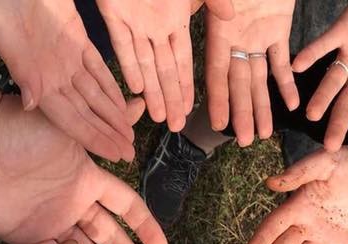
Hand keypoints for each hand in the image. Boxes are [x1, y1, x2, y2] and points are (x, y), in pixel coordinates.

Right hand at [0, 0, 143, 161]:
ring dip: (112, 115)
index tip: (114, 154)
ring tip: (129, 134)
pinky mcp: (76, 40)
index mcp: (38, 77)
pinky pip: (98, 69)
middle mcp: (54, 73)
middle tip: (129, 153)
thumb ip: (20, 68)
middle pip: (86, 113)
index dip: (92, 138)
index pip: (70, 118)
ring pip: (95, 94)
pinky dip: (111, 87)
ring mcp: (66, 58)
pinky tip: (124, 101)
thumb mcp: (2, 30)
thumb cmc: (1, 1)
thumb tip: (31, 103)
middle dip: (107, 134)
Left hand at [0, 96, 166, 243]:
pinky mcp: (23, 234)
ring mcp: (49, 220)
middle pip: (109, 236)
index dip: (145, 226)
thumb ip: (103, 127)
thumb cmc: (20, 127)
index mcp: (87, 177)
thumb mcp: (70, 125)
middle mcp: (72, 202)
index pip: (126, 206)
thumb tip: (138, 102)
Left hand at [97, 0, 232, 130]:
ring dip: (152, 90)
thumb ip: (213, 1)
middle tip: (177, 126)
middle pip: (165, 70)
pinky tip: (136, 88)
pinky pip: (122, 45)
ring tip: (159, 117)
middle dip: (171, 98)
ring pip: (144, 64)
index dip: (188, 85)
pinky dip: (129, 65)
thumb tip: (234, 17)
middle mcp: (156, 27)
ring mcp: (135, 22)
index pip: (184, 60)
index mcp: (176, 19)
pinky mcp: (113, 14)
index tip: (194, 109)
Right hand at [204, 0, 298, 145]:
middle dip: (241, 112)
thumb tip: (223, 11)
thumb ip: (219, 2)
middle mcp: (236, 37)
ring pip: (258, 78)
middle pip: (238, 82)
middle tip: (243, 141)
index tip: (216, 124)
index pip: (216, 71)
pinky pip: (281, 61)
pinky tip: (292, 105)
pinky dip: (286, 82)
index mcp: (219, 29)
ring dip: (262, 106)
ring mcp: (256, 35)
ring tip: (263, 134)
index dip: (217, 98)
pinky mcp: (278, 29)